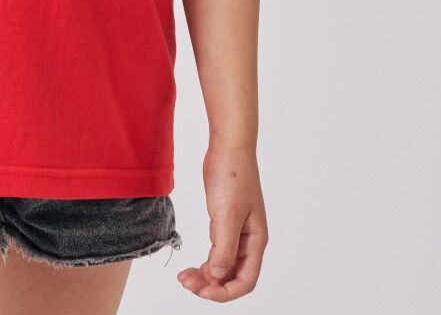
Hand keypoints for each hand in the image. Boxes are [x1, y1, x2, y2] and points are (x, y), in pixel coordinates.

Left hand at [177, 144, 268, 301]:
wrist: (228, 147)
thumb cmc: (233, 175)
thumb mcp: (227, 213)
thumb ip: (224, 246)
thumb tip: (217, 275)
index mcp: (256, 240)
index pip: (246, 280)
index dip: (226, 292)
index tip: (204, 293)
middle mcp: (248, 240)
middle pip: (233, 276)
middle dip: (212, 285)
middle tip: (187, 283)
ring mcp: (236, 231)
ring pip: (223, 265)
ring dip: (206, 276)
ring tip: (185, 277)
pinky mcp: (224, 222)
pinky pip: (217, 251)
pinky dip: (206, 262)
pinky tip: (192, 265)